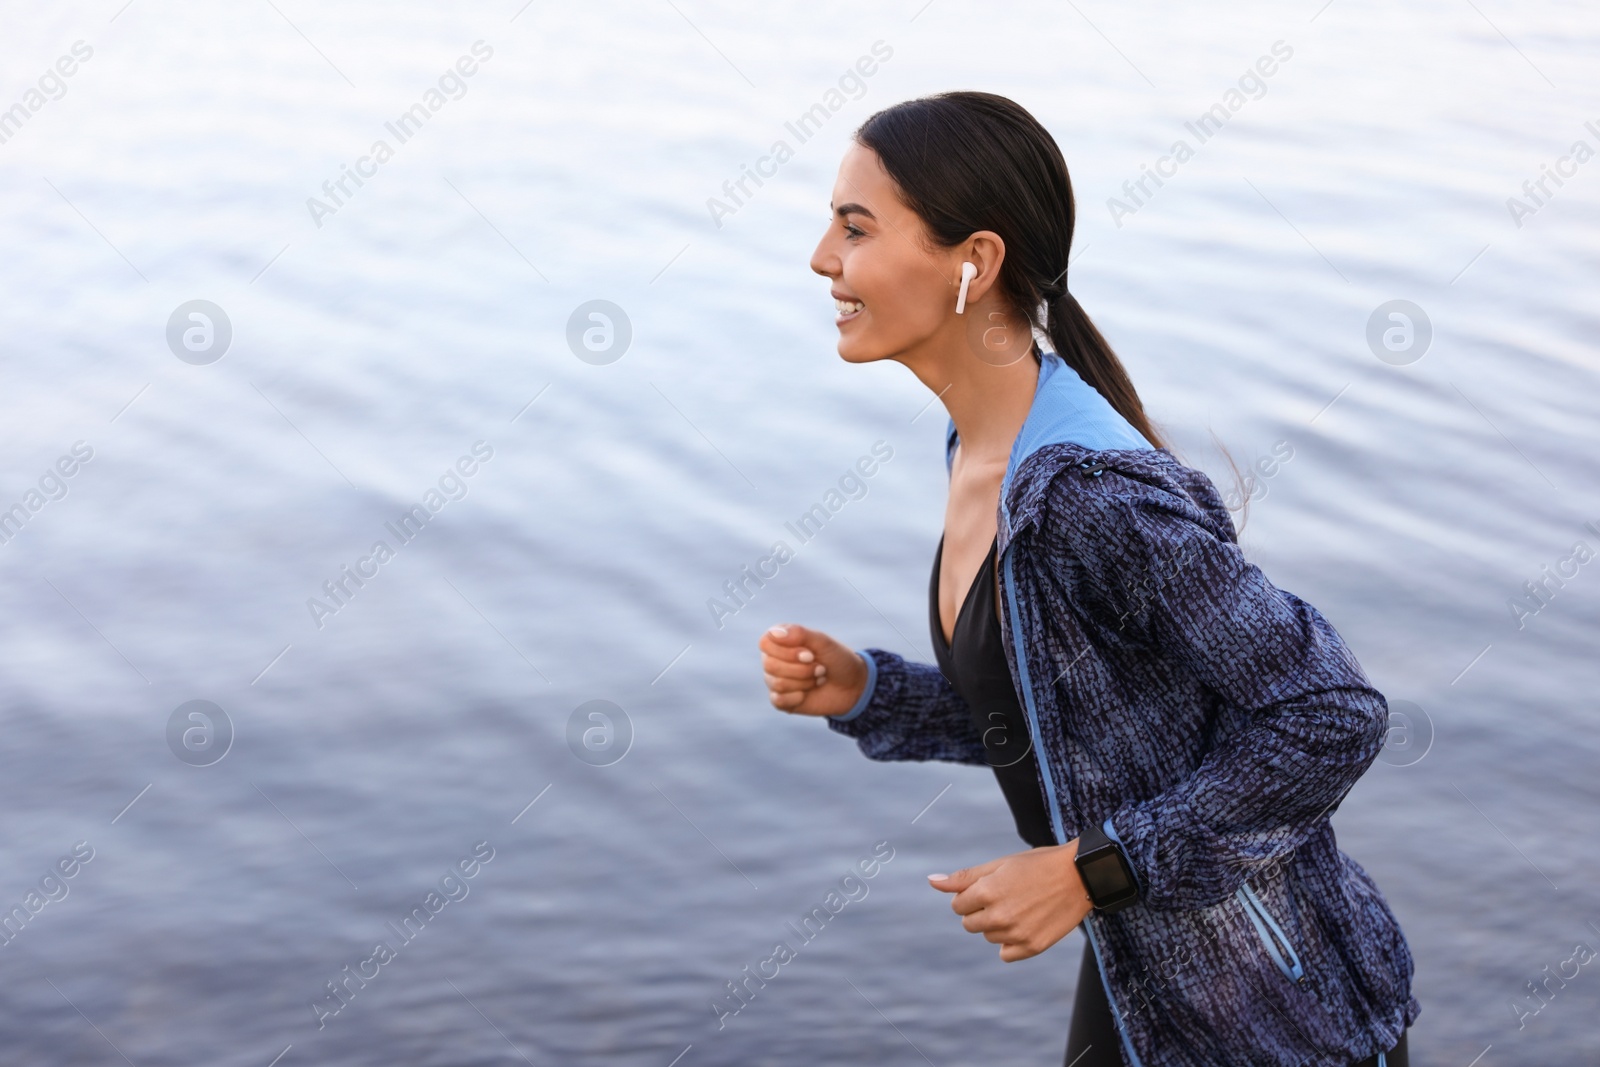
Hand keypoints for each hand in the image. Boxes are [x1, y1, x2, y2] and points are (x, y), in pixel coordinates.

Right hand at [757, 623, 869, 716]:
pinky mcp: (781, 700)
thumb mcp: (823, 642)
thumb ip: (799, 634)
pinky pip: (778, 700)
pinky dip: (798, 697)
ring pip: (777, 683)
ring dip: (805, 682)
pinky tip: (808, 694)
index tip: (810, 654)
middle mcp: (773, 659)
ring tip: (818, 678)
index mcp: (779, 640)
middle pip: (770, 665)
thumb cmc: (837, 659)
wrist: (852, 686)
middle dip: (801, 669)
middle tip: (820, 668)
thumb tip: (774, 633)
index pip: (765, 643)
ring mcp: (775, 680)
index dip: (787, 651)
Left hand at [927, 842, 1091, 961]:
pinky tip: (1025, 925)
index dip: (971, 895)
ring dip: (996, 925)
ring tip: (1020, 906)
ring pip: (988, 936)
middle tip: (1005, 896)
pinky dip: (1010, 943)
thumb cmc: (1036, 865)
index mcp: (988, 891)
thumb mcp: (999, 865)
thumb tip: (931, 881)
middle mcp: (1000, 915)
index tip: (990, 888)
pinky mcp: (1032, 947)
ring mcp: (1017, 934)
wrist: (1079, 876)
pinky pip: (1005, 954)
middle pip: (969, 924)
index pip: (957, 905)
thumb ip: (963, 877)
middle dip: (980, 911)